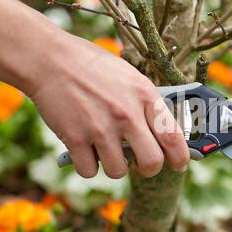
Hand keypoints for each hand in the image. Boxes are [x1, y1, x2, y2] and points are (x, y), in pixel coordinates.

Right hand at [28, 36, 189, 178]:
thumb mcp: (132, 79)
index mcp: (145, 97)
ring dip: (114, 165)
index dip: (180, 157)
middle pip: (152, 163)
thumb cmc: (95, 68)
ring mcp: (100, 128)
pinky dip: (88, 165)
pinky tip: (87, 148)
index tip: (179, 164)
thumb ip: (149, 106)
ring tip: (107, 147)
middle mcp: (126, 114)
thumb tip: (165, 134)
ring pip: (118, 172)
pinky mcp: (75, 138)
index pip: (173, 137)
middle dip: (150, 168)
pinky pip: (89, 171)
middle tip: (142, 162)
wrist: (51, 60)